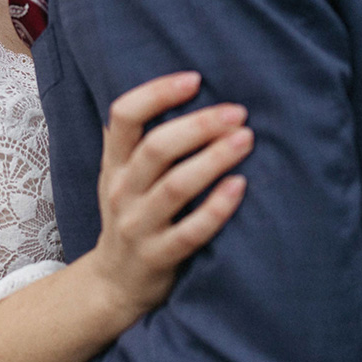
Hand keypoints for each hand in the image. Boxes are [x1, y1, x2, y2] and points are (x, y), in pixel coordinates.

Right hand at [86, 71, 250, 326]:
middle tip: (237, 112)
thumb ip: (141, 140)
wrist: (114, 283)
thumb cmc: (132, 215)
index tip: (195, 79)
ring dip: (213, 160)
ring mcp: (137, 226)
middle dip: (200, 125)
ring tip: (247, 139)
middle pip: (156, 148)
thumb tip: (189, 89)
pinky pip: (191, 232)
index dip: (157, 93)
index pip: (124, 116)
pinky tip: (241, 186)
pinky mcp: (158, 257)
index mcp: (114, 164)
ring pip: (175, 187)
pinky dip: (217, 208)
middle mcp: (121, 190)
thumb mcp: (121, 175)